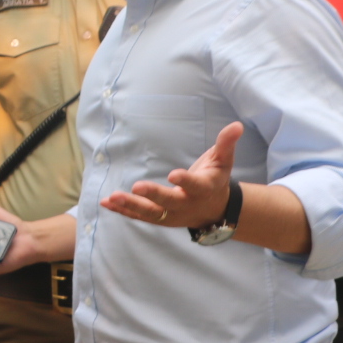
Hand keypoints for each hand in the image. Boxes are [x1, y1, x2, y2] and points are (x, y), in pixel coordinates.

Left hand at [101, 122, 243, 230]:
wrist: (214, 211)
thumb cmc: (215, 180)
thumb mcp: (223, 161)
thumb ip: (226, 144)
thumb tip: (236, 125)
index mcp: (202, 188)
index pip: (194, 185)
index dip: (185, 180)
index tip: (173, 174)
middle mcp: (186, 204)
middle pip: (168, 202)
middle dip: (153, 195)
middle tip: (137, 187)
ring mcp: (171, 214)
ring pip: (150, 213)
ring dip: (131, 206)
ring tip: (113, 197)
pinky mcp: (158, 218)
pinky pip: (139, 215)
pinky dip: (123, 210)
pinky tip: (106, 202)